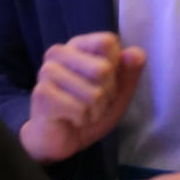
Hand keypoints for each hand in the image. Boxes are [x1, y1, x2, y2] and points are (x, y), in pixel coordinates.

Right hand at [18, 32, 143, 162]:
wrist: (60, 138)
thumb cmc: (88, 109)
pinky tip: (71, 119)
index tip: (103, 81)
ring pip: (94, 93)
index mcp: (77, 45)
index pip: (108, 42)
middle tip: (92, 102)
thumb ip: (129, 72)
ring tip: (82, 111)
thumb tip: (137, 53)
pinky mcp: (42, 94)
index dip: (116, 67)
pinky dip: (83, 120)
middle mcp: (58, 52)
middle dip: (106, 95)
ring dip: (95, 111)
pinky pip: (81, 110)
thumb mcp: (117, 92)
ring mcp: (47, 72)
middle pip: (103, 69)